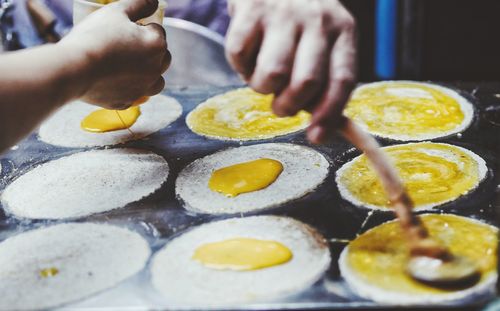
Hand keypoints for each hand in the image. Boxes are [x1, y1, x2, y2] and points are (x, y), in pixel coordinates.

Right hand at [60, 0, 169, 109]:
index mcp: (157, 45)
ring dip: (147, 72)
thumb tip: (154, 2)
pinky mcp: (127, 102)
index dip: (142, 26)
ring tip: (127, 65)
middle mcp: (156, 70)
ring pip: (155, 80)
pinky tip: (114, 80)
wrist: (74, 69)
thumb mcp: (117, 11)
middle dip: (149, 49)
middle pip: (161, 56)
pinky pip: (134, 94)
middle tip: (126, 44)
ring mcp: (143, 89)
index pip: (158, 30)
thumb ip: (140, 4)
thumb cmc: (95, 36)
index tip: (125, 28)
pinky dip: (128, 88)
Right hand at [226, 0, 356, 142]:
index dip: (329, 114)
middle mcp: (317, 19)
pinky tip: (248, 56)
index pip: (342, 79)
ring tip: (262, 77)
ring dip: (261, 88)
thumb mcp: (323, 42)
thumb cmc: (299, 22)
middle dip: (289, 107)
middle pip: (306, 82)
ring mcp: (283, 12)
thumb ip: (324, 82)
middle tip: (280, 106)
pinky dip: (239, 66)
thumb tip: (322, 129)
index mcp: (343, 31)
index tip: (316, 137)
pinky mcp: (250, 8)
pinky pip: (239, 56)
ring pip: (271, 74)